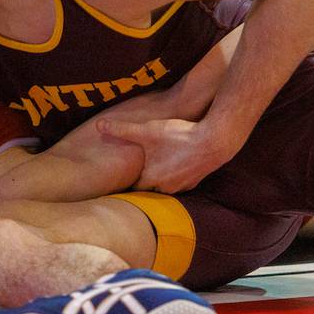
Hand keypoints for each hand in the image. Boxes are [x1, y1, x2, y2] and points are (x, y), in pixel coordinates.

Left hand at [95, 116, 238, 192]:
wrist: (214, 141)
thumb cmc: (178, 136)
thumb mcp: (147, 130)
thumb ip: (122, 129)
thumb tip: (98, 125)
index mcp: (150, 179)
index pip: (132, 187)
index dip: (126, 181)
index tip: (120, 178)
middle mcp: (165, 188)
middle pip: (149, 189)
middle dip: (144, 181)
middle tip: (136, 173)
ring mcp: (182, 186)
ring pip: (166, 187)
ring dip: (161, 179)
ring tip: (155, 168)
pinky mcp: (196, 181)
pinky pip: (181, 182)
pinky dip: (177, 175)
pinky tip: (176, 164)